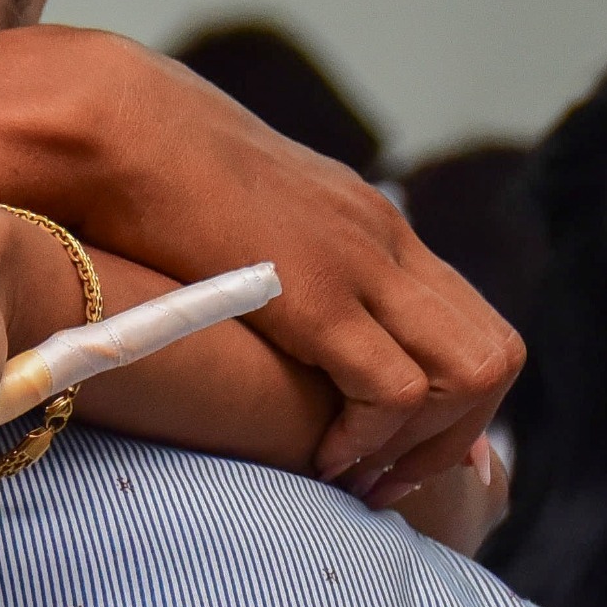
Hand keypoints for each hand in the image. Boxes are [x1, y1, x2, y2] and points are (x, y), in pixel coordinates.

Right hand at [45, 32, 523, 504]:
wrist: (111, 126)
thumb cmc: (141, 175)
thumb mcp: (229, 216)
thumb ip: (265, 257)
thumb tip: (247, 301)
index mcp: (368, 225)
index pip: (467, 322)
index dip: (452, 405)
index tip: (394, 453)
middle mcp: (385, 240)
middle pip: (495, 353)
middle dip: (455, 437)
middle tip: (384, 480)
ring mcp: (361, 262)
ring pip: (473, 374)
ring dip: (424, 445)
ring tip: (356, 476)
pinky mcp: (318, 295)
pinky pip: (395, 390)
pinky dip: (368, 441)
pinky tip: (317, 457)